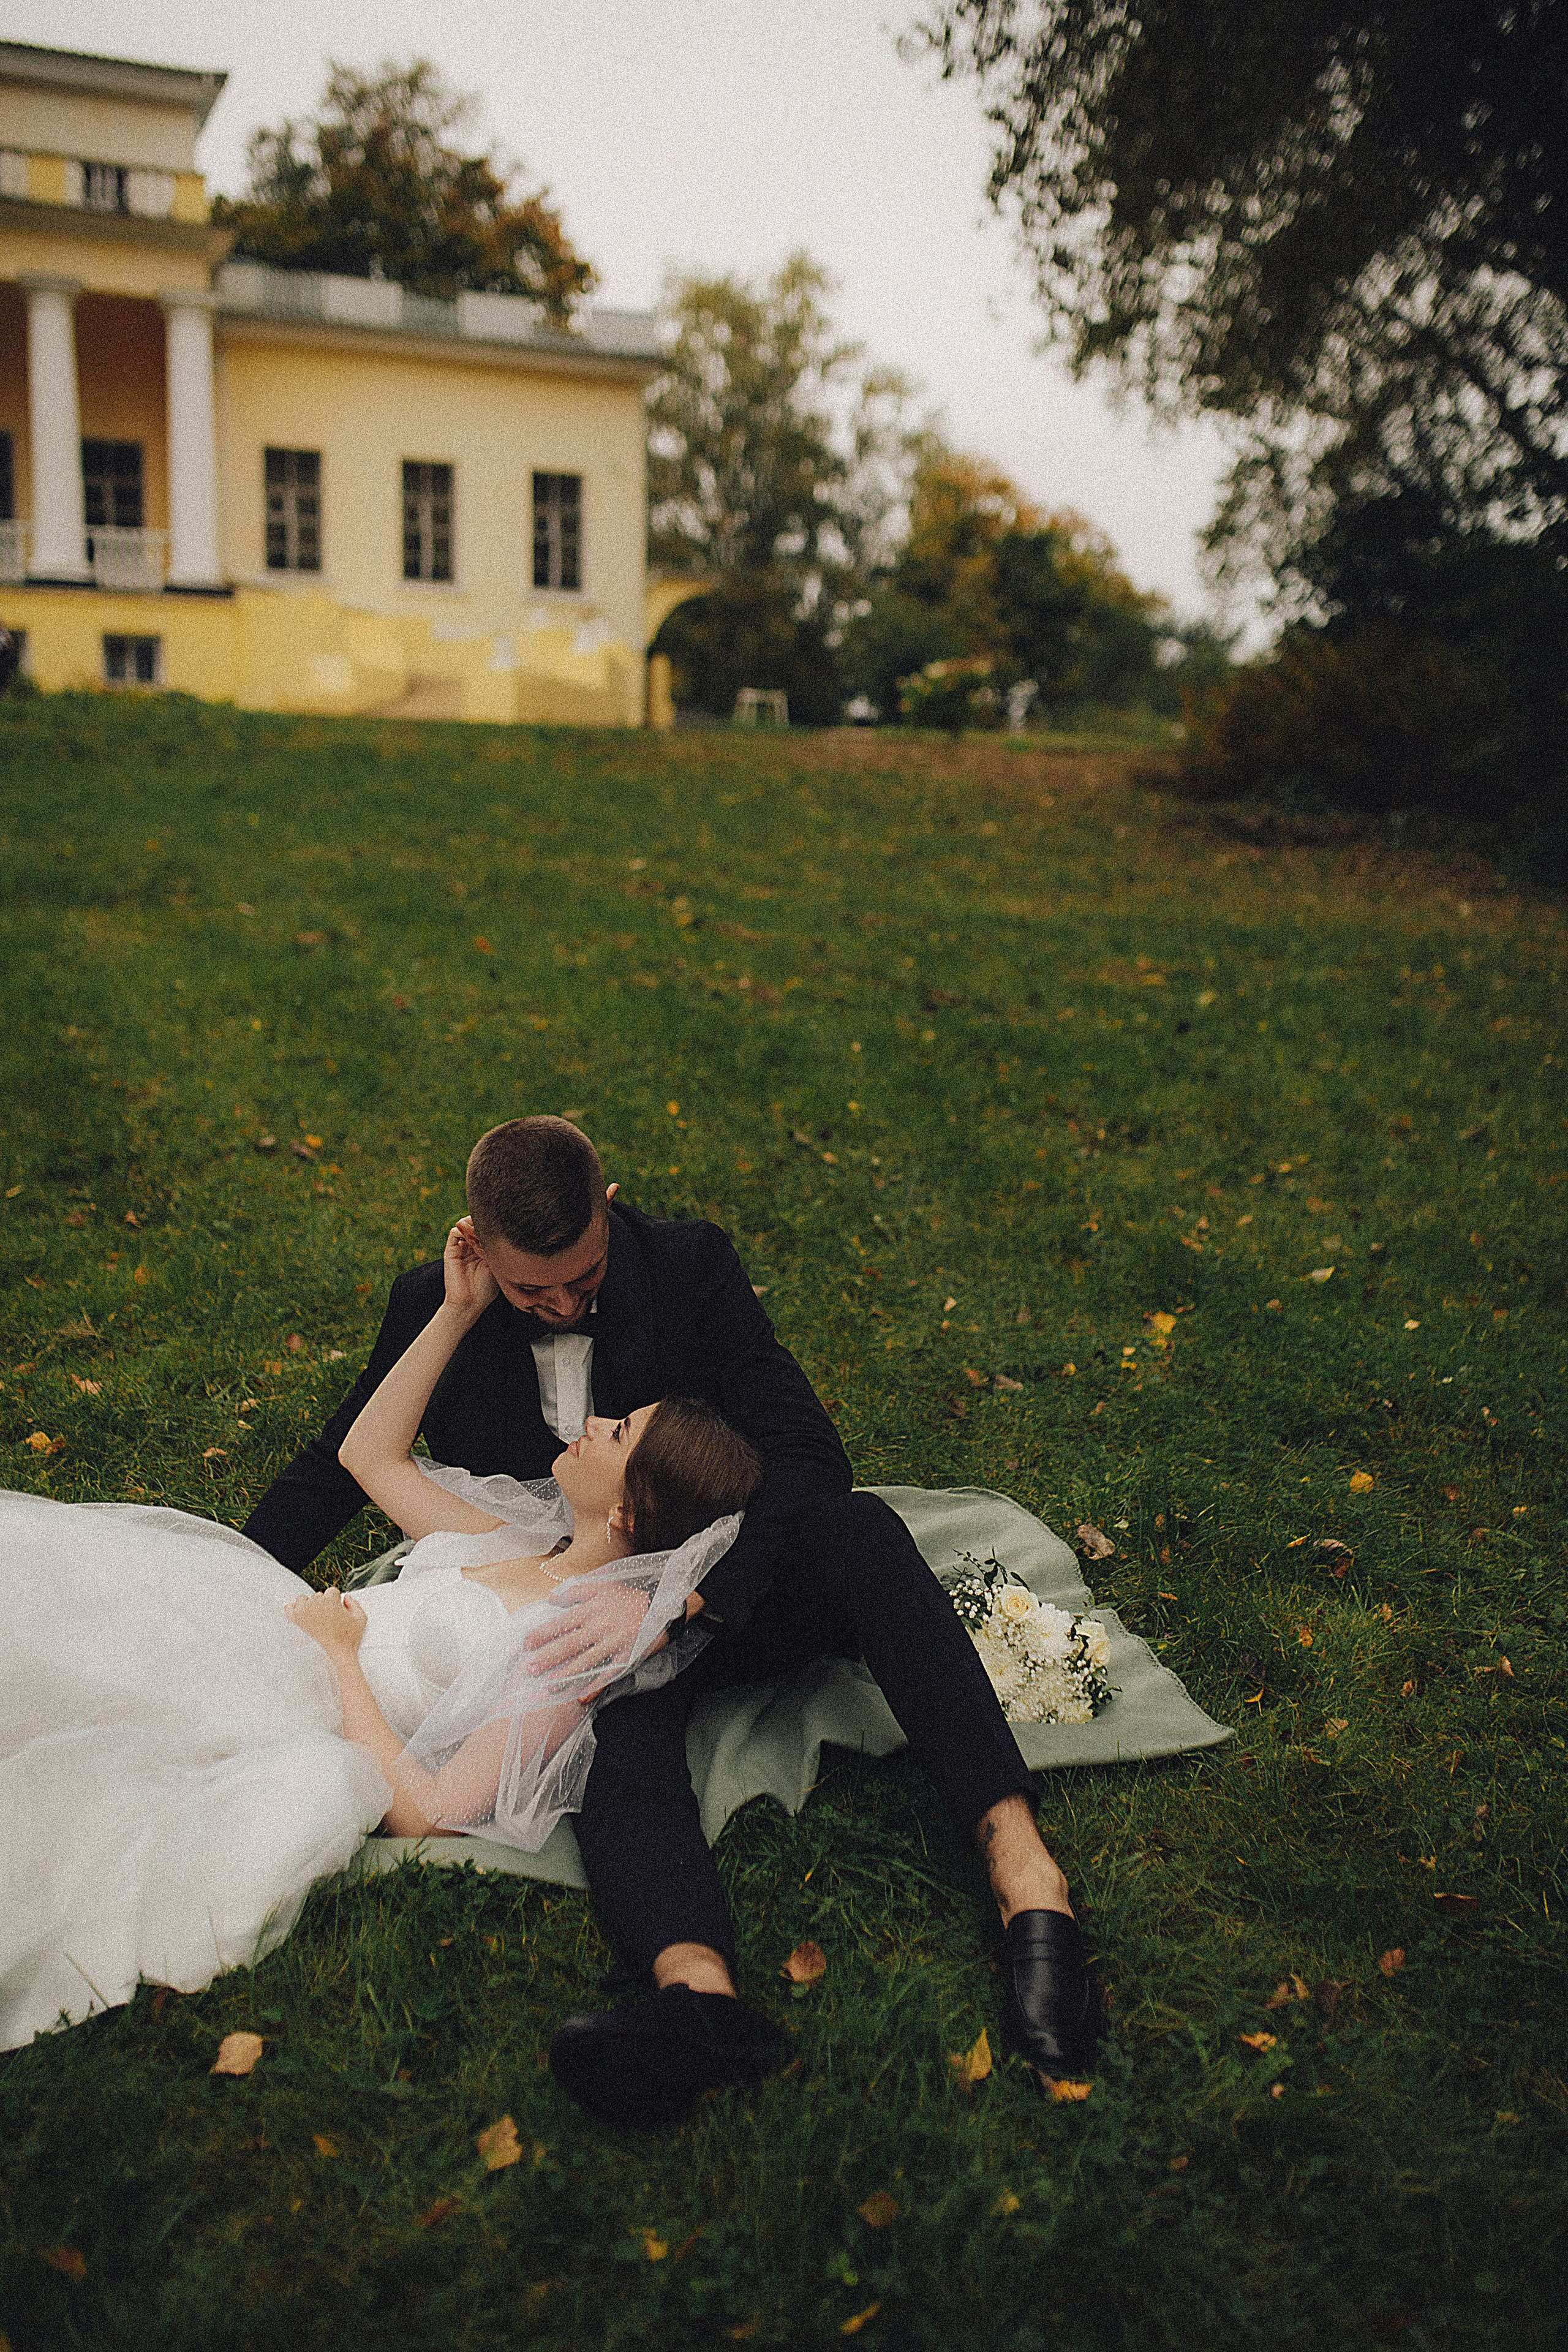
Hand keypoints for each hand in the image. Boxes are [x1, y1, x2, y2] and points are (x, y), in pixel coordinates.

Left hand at [287, 1585, 367, 1657]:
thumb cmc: (347, 1640)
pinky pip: (289, 1608)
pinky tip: (302, 1617)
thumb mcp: (361, 1619)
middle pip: (318, 1595)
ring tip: (316, 1618)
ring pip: (303, 1599)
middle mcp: (315, 1604)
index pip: (332, 1591)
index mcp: (330, 1600)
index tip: (337, 1610)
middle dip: (323, 1604)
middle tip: (328, 1618)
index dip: (336, 1601)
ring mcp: (303, 1612)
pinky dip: (294, 1610)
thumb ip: (355, 1603)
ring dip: (308, 1605)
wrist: (336, 1656)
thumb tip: (346, 1598)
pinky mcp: (294, 1622)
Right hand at [445, 1218, 499, 1318]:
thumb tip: (504, 1230)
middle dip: (484, 1221)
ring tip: (482, 1227)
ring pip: (465, 1225)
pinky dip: (463, 1228)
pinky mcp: (451, 1250)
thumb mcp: (496, 1265)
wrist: (469, 1303)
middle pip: (476, 1225)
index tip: (503, 1223)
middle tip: (493, 1221)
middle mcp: (472, 1247)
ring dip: (473, 1223)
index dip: (494, 1225)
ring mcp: (461, 1248)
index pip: (487, 1231)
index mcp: (484, 1251)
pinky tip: (472, 1234)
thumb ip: (496, 1248)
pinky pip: (454, 1232)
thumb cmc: (486, 1288)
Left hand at [522, 1582, 651, 1686]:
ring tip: (550, 1686)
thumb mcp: (601, 1586)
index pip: (561, 1623)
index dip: (542, 1634)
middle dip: (548, 1658)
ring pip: (586, 1662)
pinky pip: (608, 1673)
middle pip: (569, 1645)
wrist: (661, 1604)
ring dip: (567, 1675)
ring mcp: (613, 1643)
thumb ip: (575, 1591)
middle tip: (531, 1670)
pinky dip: (595, 1686)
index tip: (527, 1644)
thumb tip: (550, 1597)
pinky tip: (582, 1696)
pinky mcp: (626, 1656)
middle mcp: (600, 1627)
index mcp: (591, 1610)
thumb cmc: (627, 1596)